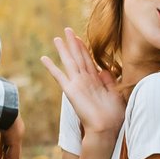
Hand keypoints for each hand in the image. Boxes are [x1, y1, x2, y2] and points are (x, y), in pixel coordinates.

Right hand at [41, 29, 121, 146]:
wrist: (105, 128)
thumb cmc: (113, 115)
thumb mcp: (115, 94)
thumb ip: (109, 81)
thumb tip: (104, 70)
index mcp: (95, 81)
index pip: (88, 60)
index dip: (83, 48)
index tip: (79, 37)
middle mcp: (84, 80)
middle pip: (78, 57)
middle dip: (73, 43)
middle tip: (67, 30)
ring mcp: (76, 84)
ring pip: (69, 62)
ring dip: (63, 50)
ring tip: (56, 38)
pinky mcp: (71, 90)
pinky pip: (59, 76)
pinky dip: (52, 67)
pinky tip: (44, 58)